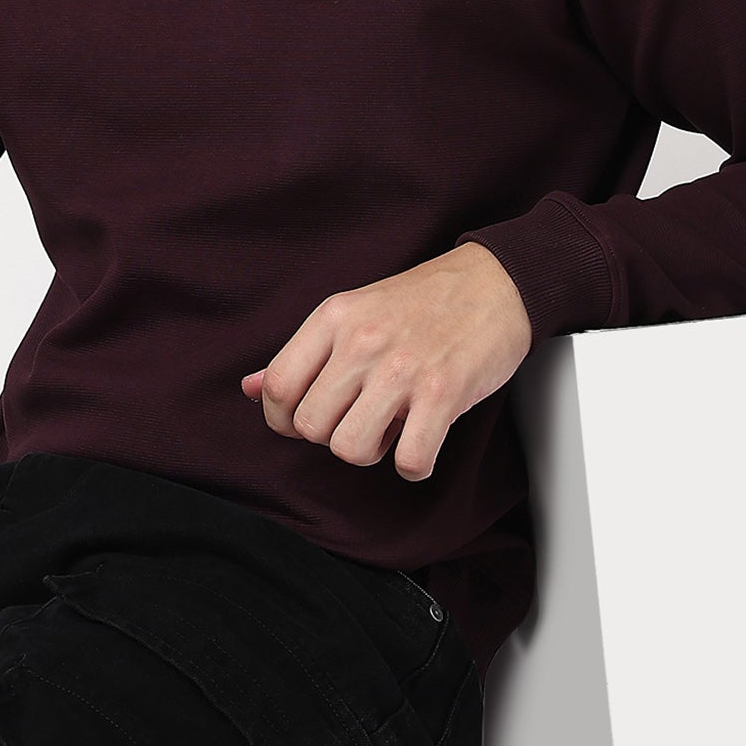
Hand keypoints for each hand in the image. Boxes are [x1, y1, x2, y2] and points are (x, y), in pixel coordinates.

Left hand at [240, 243, 531, 481]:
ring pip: (351, 449)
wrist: (496, 282)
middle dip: (333, 435)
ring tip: (392, 426)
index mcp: (333, 317)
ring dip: (372, 451)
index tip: (309, 419)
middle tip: (361, 418)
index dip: (283, 419)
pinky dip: (415, 464)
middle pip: (311, 427)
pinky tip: (422, 440)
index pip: (277, 387)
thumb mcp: (352, 312)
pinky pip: (409, 460)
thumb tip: (248, 388)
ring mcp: (402, 368)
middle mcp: (361, 341)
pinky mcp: (444, 392)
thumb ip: (302, 354)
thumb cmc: (422, 301)